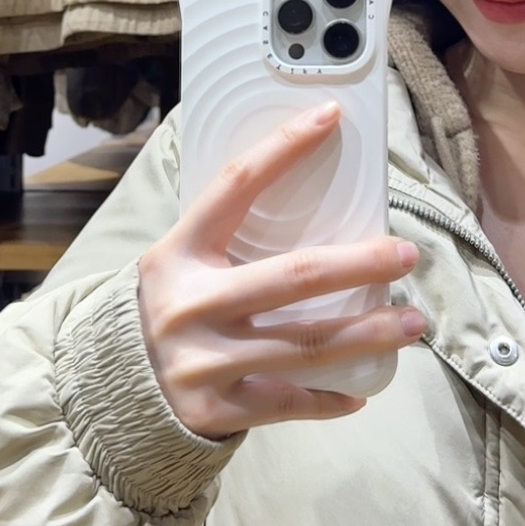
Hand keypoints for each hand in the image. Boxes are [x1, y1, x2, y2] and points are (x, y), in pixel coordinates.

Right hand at [138, 102, 424, 438]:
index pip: (237, 184)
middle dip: (360, 263)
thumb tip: (315, 208)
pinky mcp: (215, 409)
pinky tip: (362, 392)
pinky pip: (289, 401)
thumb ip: (228, 242)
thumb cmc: (167, 311)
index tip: (329, 116)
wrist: (112, 393)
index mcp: (179, 253)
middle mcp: (190, 304)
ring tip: (413, 324)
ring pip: (306, 345)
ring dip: (370, 333)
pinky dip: (330, 399)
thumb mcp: (180, 266)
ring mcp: (202, 360)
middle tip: (406, 254)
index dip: (283, 147)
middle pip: (294, 276)